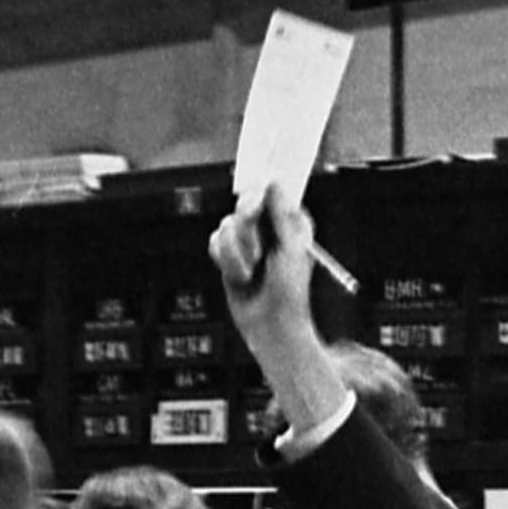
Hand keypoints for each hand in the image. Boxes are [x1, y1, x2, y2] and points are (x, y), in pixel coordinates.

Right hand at [206, 182, 349, 440]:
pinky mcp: (229, 255)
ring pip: (227, 225)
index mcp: (290, 221)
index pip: (271, 190)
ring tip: (253, 271)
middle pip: (245, 204)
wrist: (271, 325)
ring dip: (239, 253)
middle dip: (248, 229)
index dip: (260, 193)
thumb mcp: (292, 250)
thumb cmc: (290, 292)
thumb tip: (274, 183)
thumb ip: (281, 215)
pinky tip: (241, 276)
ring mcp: (248, 240)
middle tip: (258, 250)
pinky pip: (215, 242)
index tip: (254, 202)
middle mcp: (268, 227)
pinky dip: (226, 261)